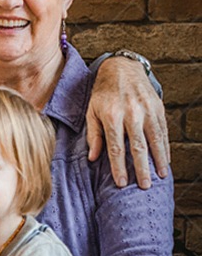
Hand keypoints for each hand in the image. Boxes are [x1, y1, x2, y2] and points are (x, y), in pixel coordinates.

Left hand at [87, 56, 168, 188]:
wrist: (121, 69)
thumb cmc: (102, 93)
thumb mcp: (91, 111)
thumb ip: (93, 135)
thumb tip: (93, 158)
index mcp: (111, 115)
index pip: (115, 147)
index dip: (118, 167)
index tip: (121, 183)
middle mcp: (131, 113)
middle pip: (137, 146)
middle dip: (141, 168)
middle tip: (144, 186)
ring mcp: (147, 110)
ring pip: (154, 140)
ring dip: (158, 160)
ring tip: (159, 176)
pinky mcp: (158, 108)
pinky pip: (163, 131)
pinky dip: (165, 147)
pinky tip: (165, 160)